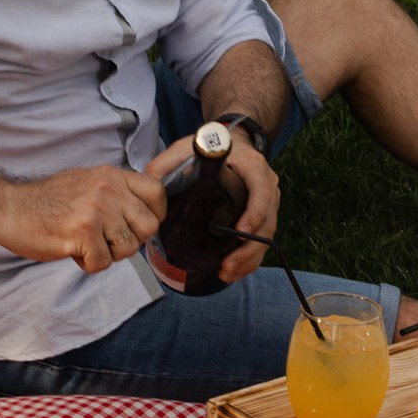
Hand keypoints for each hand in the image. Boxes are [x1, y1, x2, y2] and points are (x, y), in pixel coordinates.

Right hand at [0, 163, 169, 273]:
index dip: (154, 214)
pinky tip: (72, 251)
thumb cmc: (46, 201)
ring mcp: (97, 210)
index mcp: (112, 175)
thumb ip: (116, 192)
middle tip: (106, 241)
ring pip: (128, 248)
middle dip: (131, 241)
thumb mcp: (87, 182)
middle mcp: (108, 189)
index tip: (138, 226)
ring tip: (85, 243)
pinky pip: (103, 263)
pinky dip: (88, 264)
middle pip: (149, 226)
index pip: (157, 192)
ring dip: (107, 254)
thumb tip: (144, 210)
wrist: (9, 208)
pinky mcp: (83, 233)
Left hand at [146, 127, 280, 285]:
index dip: (254, 213)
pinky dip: (249, 259)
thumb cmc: (211, 147)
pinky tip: (232, 271)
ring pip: (266, 236)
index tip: (239, 232)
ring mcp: (268, 203)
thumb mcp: (187, 147)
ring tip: (226, 273)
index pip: (261, 191)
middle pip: (267, 222)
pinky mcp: (263, 216)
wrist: (232, 144)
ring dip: (249, 259)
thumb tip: (149, 181)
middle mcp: (267, 186)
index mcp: (253, 167)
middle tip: (227, 266)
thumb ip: (168, 161)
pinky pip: (261, 241)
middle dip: (249, 249)